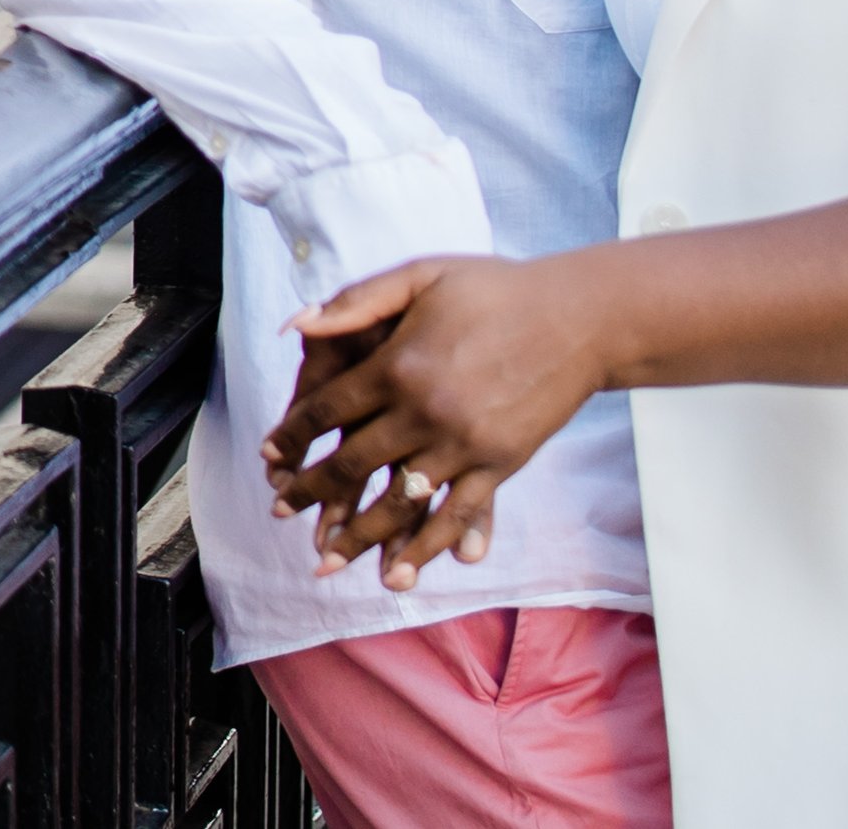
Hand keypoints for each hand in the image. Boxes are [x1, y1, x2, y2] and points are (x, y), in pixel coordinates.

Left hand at [262, 250, 607, 590]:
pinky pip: (453, 518)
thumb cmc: (495, 289)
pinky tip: (397, 572)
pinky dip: (424, 549)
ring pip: (396, 503)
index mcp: (400, 364)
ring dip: (355, 536)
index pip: (329, 410)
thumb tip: (297, 325)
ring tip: (324, 560)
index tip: (271, 456)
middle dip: (311, 491)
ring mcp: (463, 445)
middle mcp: (425, 411)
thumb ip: (358, 299)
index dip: (294, 435)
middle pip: (352, 464)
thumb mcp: (423, 275)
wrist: (576, 316)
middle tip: (282, 509)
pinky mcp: (498, 466)